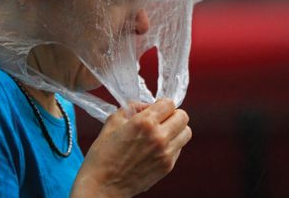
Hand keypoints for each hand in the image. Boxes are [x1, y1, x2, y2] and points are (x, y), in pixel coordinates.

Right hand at [71, 99, 191, 197]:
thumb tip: (146, 106)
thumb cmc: (103, 154)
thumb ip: (132, 108)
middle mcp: (159, 137)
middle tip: (161, 120)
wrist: (103, 186)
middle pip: (183, 117)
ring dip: (176, 130)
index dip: (162, 104)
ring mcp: (165, 153)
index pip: (169, 103)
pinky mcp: (167, 167)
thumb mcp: (112, 121)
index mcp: (144, 122)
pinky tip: (156, 148)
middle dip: (172, 115)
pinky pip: (179, 148)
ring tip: (161, 133)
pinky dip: (172, 144)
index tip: (155, 109)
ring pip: (186, 133)